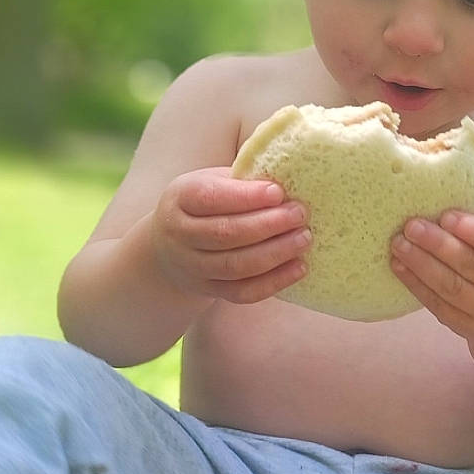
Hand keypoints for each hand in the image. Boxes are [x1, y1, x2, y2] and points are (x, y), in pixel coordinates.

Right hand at [151, 168, 311, 303]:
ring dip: (275, 253)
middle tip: (299, 215)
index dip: (246, 197)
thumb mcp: (212, 181)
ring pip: (235, 266)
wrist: (170, 246)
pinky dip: (274, 282)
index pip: (211, 198)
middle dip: (268, 225)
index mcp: (182, 199)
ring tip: (303, 239)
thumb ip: (242, 181)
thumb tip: (288, 180)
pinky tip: (298, 268)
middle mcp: (181, 235)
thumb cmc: (204, 205)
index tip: (278, 192)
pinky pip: (243, 292)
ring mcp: (193, 267)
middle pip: (225, 234)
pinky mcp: (209, 290)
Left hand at [390, 210, 473, 349]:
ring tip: (399, 243)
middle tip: (412, 226)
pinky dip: (416, 284)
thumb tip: (438, 208)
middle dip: (439, 244)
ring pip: (451, 286)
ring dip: (421, 263)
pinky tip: (399, 266)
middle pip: (472, 265)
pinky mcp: (467, 327)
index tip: (446, 216)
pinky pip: (438, 305)